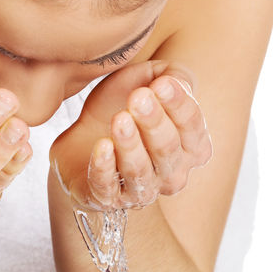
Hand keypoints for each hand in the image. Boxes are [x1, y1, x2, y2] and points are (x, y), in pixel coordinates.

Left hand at [49, 60, 212, 210]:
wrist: (80, 137)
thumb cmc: (120, 105)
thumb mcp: (145, 79)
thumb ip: (171, 74)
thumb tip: (177, 80)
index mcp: (190, 146)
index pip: (192, 127)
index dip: (180, 105)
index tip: (162, 83)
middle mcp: (171, 172)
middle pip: (167, 149)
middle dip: (155, 123)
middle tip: (138, 99)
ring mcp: (140, 190)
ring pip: (139, 171)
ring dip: (131, 145)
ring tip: (120, 120)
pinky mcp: (106, 197)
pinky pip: (108, 186)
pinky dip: (105, 167)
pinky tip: (101, 146)